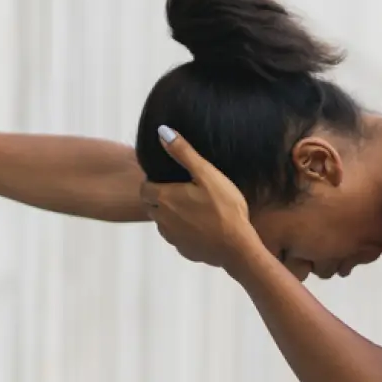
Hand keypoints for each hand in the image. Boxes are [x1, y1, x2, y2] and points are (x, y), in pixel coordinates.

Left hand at [141, 128, 260, 270]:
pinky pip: (177, 237)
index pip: (144, 188)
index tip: (170, 179)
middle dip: (160, 197)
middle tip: (182, 190)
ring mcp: (172, 237)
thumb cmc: (224, 208)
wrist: (237, 247)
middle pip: (151, 205)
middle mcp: (162, 219)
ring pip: (163, 222)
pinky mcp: (183, 249)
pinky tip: (202, 225)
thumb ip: (183, 152)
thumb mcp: (206, 174)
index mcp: (164, 198)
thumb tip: (163, 131)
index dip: (153, 182)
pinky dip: (184, 230)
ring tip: (194, 207)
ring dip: (171, 214)